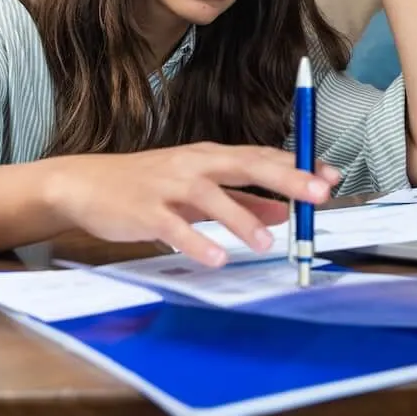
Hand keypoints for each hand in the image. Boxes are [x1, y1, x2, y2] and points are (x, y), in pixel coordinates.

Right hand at [43, 142, 341, 266]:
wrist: (86, 183)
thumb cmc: (148, 184)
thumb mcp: (198, 186)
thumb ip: (241, 199)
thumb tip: (284, 212)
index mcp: (211, 156)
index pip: (263, 156)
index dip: (298, 166)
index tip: (331, 177)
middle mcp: (195, 164)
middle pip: (247, 166)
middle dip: (286, 179)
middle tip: (318, 195)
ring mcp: (169, 185)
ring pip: (212, 197)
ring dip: (243, 219)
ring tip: (268, 244)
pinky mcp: (146, 210)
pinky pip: (175, 227)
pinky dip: (196, 243)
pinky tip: (216, 258)